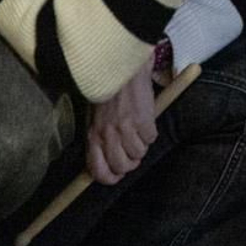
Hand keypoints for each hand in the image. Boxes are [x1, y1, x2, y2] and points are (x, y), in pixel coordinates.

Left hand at [87, 58, 157, 185]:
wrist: (122, 68)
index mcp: (93, 134)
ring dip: (141, 145)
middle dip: (130, 163)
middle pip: (122, 166)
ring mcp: (127, 128)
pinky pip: (151, 139)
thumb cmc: (107, 91)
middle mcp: (108, 135)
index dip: (110, 178)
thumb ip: (99, 137)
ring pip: (139, 154)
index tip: (117, 175)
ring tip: (138, 131)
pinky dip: (151, 132)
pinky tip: (145, 120)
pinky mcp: (144, 120)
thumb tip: (106, 158)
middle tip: (132, 153)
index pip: (98, 170)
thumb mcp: (95, 116)